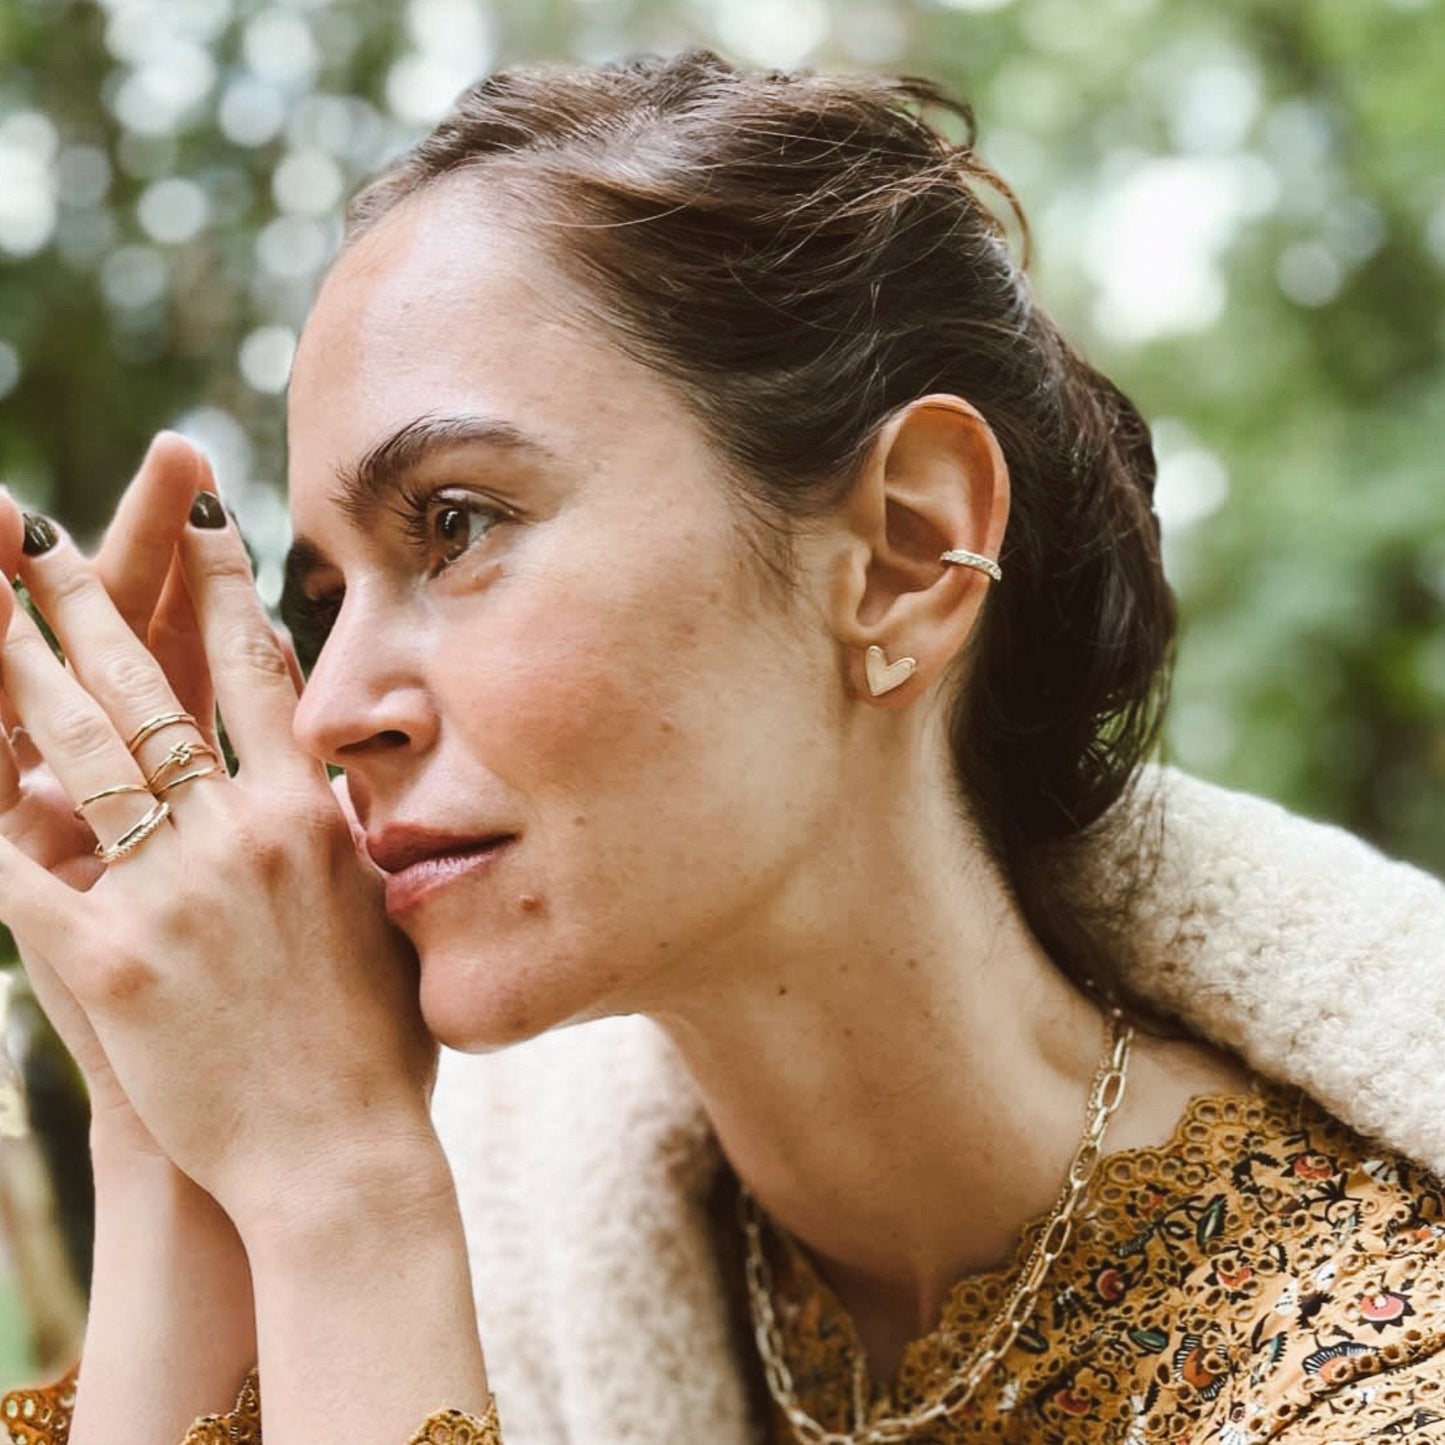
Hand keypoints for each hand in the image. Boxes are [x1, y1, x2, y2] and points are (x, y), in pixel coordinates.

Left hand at [0, 492, 436, 1237]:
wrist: (339, 1156)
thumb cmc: (376, 1042)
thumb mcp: (383, 912)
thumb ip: (348, 830)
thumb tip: (326, 770)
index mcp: (313, 816)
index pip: (263, 672)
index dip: (226, 585)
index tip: (205, 516)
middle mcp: (242, 835)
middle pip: (153, 691)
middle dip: (88, 601)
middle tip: (40, 535)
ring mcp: (172, 894)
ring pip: (84, 753)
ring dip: (24, 670)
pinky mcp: (107, 962)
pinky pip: (20, 872)